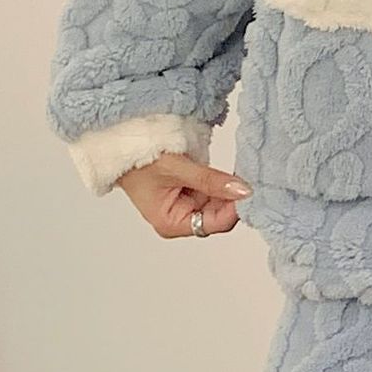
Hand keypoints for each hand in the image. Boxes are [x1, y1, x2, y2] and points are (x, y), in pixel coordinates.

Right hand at [115, 153, 248, 239]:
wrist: (122, 147)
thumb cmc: (138, 160)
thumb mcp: (177, 168)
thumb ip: (211, 180)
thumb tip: (242, 190)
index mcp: (171, 223)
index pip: (215, 223)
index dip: (234, 208)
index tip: (249, 190)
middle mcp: (179, 220)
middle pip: (220, 216)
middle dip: (232, 199)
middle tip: (247, 178)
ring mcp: (185, 208)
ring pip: (220, 204)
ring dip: (228, 189)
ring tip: (236, 173)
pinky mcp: (190, 195)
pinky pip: (214, 193)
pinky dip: (222, 184)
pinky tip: (228, 175)